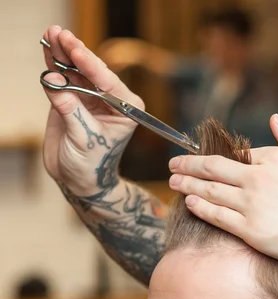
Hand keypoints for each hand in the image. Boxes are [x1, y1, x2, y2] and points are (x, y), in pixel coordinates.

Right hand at [42, 26, 143, 195]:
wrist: (80, 181)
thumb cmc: (91, 166)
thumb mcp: (83, 139)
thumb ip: (70, 110)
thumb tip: (53, 80)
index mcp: (126, 108)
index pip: (106, 80)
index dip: (89, 63)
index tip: (75, 49)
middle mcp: (111, 99)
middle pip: (91, 69)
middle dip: (75, 52)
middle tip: (59, 34)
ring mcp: (91, 97)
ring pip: (76, 70)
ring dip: (62, 53)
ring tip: (50, 35)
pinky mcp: (73, 99)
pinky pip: (63, 78)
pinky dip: (54, 64)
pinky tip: (47, 48)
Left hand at [168, 115, 277, 273]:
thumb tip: (275, 121)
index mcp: (276, 159)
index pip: (237, 154)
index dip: (215, 155)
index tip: (202, 158)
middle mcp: (259, 179)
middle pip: (214, 168)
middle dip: (189, 165)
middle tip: (172, 164)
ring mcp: (252, 205)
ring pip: (210, 191)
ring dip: (187, 185)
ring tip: (172, 182)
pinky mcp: (251, 230)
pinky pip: (217, 216)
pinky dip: (200, 208)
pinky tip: (188, 203)